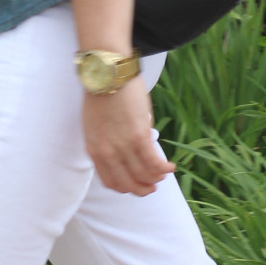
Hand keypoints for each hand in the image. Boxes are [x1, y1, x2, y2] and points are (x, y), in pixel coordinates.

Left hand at [82, 79, 174, 196]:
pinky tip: (170, 166)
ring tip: (163, 173)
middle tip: (152, 187)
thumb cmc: (101, 97)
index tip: (136, 185)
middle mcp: (108, 153)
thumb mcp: (95, 126)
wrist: (107, 75)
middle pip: (128, 183)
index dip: (126, 188)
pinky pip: (154, 162)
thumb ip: (107, 144)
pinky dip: (164, 168)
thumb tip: (126, 154)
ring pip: (143, 175)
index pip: (110, 182)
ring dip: (156, 178)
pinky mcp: (139, 136)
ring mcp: (123, 146)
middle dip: (142, 189)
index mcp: (95, 150)